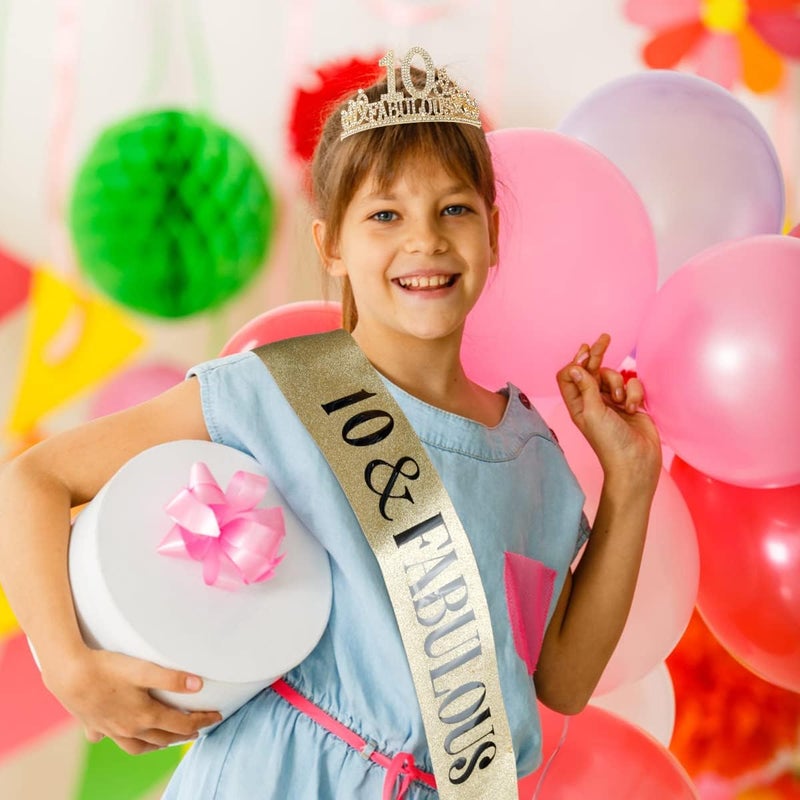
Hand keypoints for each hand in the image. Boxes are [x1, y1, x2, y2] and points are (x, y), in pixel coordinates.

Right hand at [44, 646, 221, 754]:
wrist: (68, 675)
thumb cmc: (107, 669)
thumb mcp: (143, 669)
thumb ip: (172, 678)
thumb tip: (199, 685)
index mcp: (145, 716)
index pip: (181, 724)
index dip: (202, 720)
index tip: (217, 716)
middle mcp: (129, 728)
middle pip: (163, 738)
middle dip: (184, 734)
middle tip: (198, 728)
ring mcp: (111, 730)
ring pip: (139, 746)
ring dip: (157, 744)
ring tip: (168, 739)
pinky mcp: (95, 725)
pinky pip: (113, 740)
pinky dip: (125, 740)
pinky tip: (124, 734)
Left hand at [556, 334, 661, 493]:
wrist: (637, 461)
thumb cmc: (610, 442)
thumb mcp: (594, 412)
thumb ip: (586, 387)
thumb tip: (574, 366)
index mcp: (577, 404)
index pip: (569, 375)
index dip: (576, 362)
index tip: (587, 351)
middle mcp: (592, 401)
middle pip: (591, 370)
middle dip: (597, 354)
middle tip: (605, 337)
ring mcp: (612, 402)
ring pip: (613, 376)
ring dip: (620, 384)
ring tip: (623, 403)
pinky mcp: (631, 404)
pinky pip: (632, 386)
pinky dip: (635, 393)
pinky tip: (635, 408)